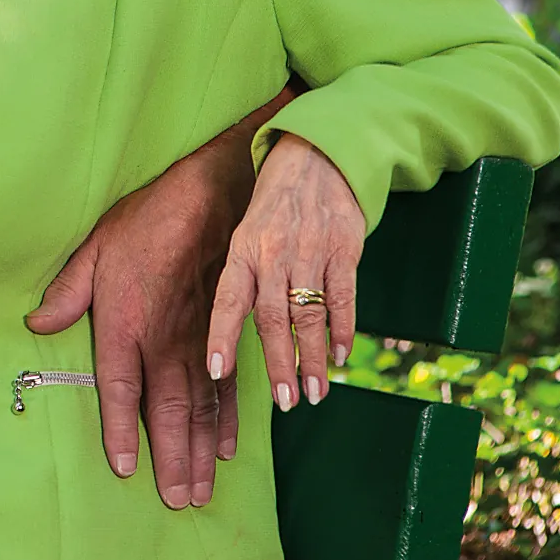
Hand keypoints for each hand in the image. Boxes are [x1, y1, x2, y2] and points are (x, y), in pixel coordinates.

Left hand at [25, 123, 256, 508]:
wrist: (207, 198)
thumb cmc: (144, 222)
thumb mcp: (93, 250)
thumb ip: (66, 293)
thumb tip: (36, 323)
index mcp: (124, 322)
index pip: (122, 389)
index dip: (123, 431)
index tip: (126, 469)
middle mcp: (164, 340)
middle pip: (167, 411)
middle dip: (171, 460)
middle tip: (177, 502)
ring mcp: (199, 341)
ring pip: (201, 409)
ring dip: (200, 453)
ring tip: (200, 492)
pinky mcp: (224, 335)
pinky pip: (228, 388)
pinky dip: (229, 423)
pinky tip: (228, 450)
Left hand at [205, 134, 365, 411]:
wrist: (316, 157)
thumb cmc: (274, 204)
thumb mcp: (246, 232)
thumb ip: (242, 277)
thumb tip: (233, 329)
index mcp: (242, 251)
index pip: (227, 300)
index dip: (221, 337)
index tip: (216, 373)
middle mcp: (273, 254)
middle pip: (272, 319)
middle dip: (278, 364)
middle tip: (284, 402)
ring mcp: (310, 252)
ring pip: (309, 315)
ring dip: (313, 357)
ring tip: (314, 393)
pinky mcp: (344, 250)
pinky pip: (343, 297)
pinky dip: (343, 330)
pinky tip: (341, 357)